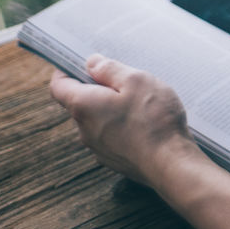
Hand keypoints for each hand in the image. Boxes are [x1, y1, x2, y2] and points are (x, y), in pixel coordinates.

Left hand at [50, 54, 201, 188]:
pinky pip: (112, 137)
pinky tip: (147, 125)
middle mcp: (84, 129)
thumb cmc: (154, 120)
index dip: (66, 71)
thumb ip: (110, 69)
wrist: (171, 165)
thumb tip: (92, 64)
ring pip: (98, 120)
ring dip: (113, 109)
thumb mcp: (137, 80)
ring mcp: (98, 148)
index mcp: (83, 105)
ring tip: (142, 104)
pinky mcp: (114, 160)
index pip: (58, 86)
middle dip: (98, 89)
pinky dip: (123, 127)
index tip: (83, 64)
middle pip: (81, 102)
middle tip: (126, 82)